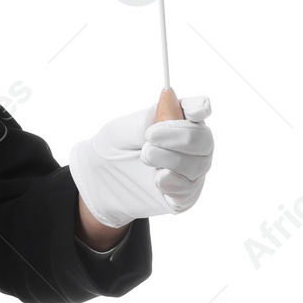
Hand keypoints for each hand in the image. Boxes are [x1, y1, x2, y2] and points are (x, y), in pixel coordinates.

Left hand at [69, 87, 213, 227]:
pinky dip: (173, 182)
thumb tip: (169, 109)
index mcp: (177, 120)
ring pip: (198, 164)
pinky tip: (158, 179)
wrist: (99, 178)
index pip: (199, 109)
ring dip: (169, 159)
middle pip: (204, 139)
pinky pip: (189, 189)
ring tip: (146, 157)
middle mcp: (191, 145)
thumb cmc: (114, 148)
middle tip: (150, 137)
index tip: (194, 111)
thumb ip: (146, 121)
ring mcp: (189, 171)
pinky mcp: (183, 194)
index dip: (201, 108)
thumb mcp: (121, 130)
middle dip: (178, 137)